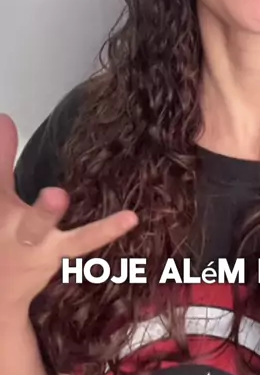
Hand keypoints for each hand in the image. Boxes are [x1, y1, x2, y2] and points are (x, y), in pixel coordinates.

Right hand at [0, 113, 137, 312]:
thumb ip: (2, 158)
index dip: (1, 153)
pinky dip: (107, 229)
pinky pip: (84, 243)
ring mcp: (40, 249)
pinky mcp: (60, 256)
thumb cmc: (1, 232)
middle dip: (42, 211)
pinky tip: (131, 217)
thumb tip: (5, 118)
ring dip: (84, 226)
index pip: (1, 180)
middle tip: (56, 195)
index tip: (4, 122)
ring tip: (111, 212)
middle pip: (30, 221)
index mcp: (2, 211)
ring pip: (61, 237)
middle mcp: (17, 231)